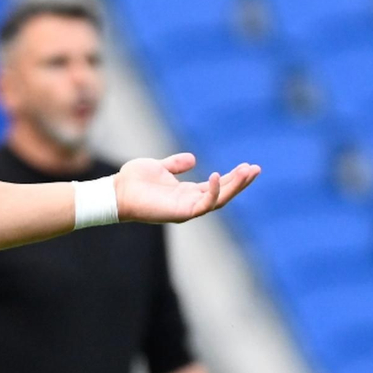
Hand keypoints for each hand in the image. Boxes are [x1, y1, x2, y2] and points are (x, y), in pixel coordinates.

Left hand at [114, 154, 259, 223]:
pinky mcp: (180, 213)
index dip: (233, 177)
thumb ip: (176, 164)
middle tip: (256, 168)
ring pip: (219, 200)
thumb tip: (192, 159)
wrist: (116, 191)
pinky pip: (203, 205)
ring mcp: (186, 209)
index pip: (217, 186)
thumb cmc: (134, 181)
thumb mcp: (159, 167)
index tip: (248, 166)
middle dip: (241, 182)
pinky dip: (213, 192)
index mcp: (187, 193)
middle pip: (223, 194)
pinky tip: (219, 176)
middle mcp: (190, 202)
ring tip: (248, 172)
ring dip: (235, 187)